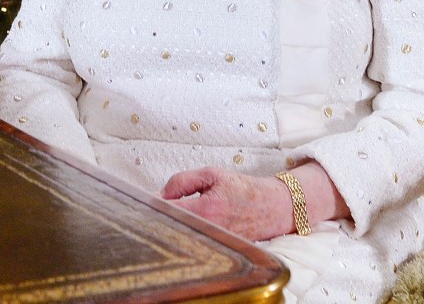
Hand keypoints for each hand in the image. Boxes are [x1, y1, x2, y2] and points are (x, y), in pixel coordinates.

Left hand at [160, 167, 296, 241]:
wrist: (272, 207)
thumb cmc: (243, 189)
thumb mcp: (212, 174)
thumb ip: (182, 181)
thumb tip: (160, 194)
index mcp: (205, 210)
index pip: (167, 211)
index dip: (155, 204)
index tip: (150, 200)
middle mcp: (208, 230)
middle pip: (170, 227)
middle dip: (162, 216)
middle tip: (160, 207)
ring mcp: (213, 242)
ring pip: (181, 236)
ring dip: (174, 225)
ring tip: (177, 214)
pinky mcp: (217, 249)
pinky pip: (193, 242)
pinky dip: (187, 233)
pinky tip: (189, 224)